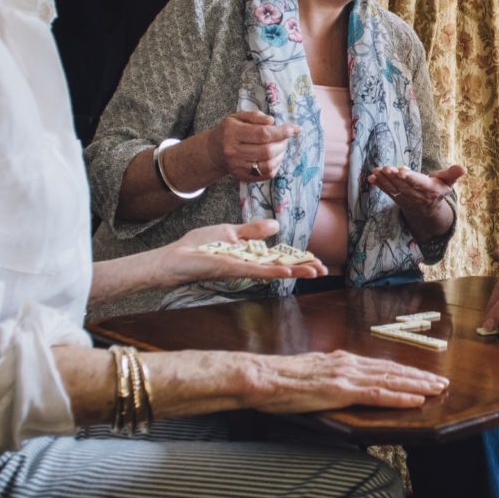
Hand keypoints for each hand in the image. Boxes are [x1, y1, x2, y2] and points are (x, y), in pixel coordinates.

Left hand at [162, 219, 326, 286]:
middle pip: (282, 265)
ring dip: (294, 271)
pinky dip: (272, 271)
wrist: (175, 257)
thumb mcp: (230, 231)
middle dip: (303, 267)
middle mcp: (250, 263)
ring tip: (315, 272)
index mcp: (250, 254)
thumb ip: (253, 230)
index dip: (298, 258)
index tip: (317, 261)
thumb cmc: (198, 246)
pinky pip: (255, 271)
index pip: (280, 256)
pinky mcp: (232, 269)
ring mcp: (242, 268)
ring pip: (274, 270)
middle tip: (324, 270)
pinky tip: (287, 272)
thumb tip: (276, 225)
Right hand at [208, 110, 298, 181]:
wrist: (214, 151)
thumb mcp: (238, 117)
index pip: (263, 134)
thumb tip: (271, 121)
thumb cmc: (230, 131)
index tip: (295, 129)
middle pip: (267, 151)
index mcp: (232, 132)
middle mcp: (233, 150)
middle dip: (282, 144)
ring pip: (268, 164)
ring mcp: (237, 166)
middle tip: (285, 138)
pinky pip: (266, 174)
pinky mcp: (242, 176)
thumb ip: (255, 116)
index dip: (282, 132)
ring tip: (280, 147)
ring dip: (281, 155)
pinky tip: (275, 157)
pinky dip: (276, 165)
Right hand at [253, 350, 449, 411]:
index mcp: (343, 360)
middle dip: (420, 376)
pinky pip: (377, 394)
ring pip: (391, 379)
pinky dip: (400, 396)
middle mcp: (350, 363)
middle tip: (442, 381)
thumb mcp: (312, 372)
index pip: (382, 366)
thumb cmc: (280, 378)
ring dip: (417, 385)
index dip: (405, 371)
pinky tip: (416, 399)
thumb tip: (341, 382)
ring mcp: (347, 375)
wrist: (262, 376)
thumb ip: (330, 375)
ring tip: (437, 389)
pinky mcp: (341, 390)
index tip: (423, 375)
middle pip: (393, 370)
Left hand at [368, 163, 465, 219]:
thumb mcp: (448, 183)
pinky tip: (371, 178)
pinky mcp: (397, 198)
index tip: (401, 172)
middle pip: (403, 185)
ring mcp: (405, 198)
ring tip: (376, 171)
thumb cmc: (438, 191)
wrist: (428, 211)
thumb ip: (453, 174)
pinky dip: (379, 185)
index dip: (410, 177)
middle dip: (393, 177)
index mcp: (430, 189)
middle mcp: (417, 195)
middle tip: (384, 168)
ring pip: (394, 188)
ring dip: (384, 180)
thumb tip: (463, 168)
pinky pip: (387, 191)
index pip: (419, 183)